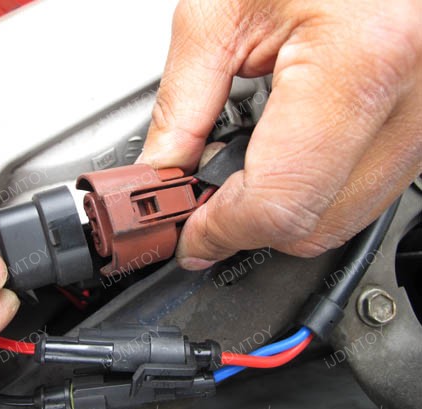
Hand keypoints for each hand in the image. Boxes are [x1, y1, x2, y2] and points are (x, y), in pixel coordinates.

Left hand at [139, 0, 421, 269]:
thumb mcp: (220, 11)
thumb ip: (183, 106)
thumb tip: (163, 171)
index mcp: (362, 57)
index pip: (281, 200)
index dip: (221, 231)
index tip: (188, 235)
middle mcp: (415, 97)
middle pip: (314, 224)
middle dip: (246, 227)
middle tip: (202, 206)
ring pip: (341, 217)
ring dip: (278, 211)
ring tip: (238, 174)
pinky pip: (362, 188)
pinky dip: (310, 190)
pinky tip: (281, 159)